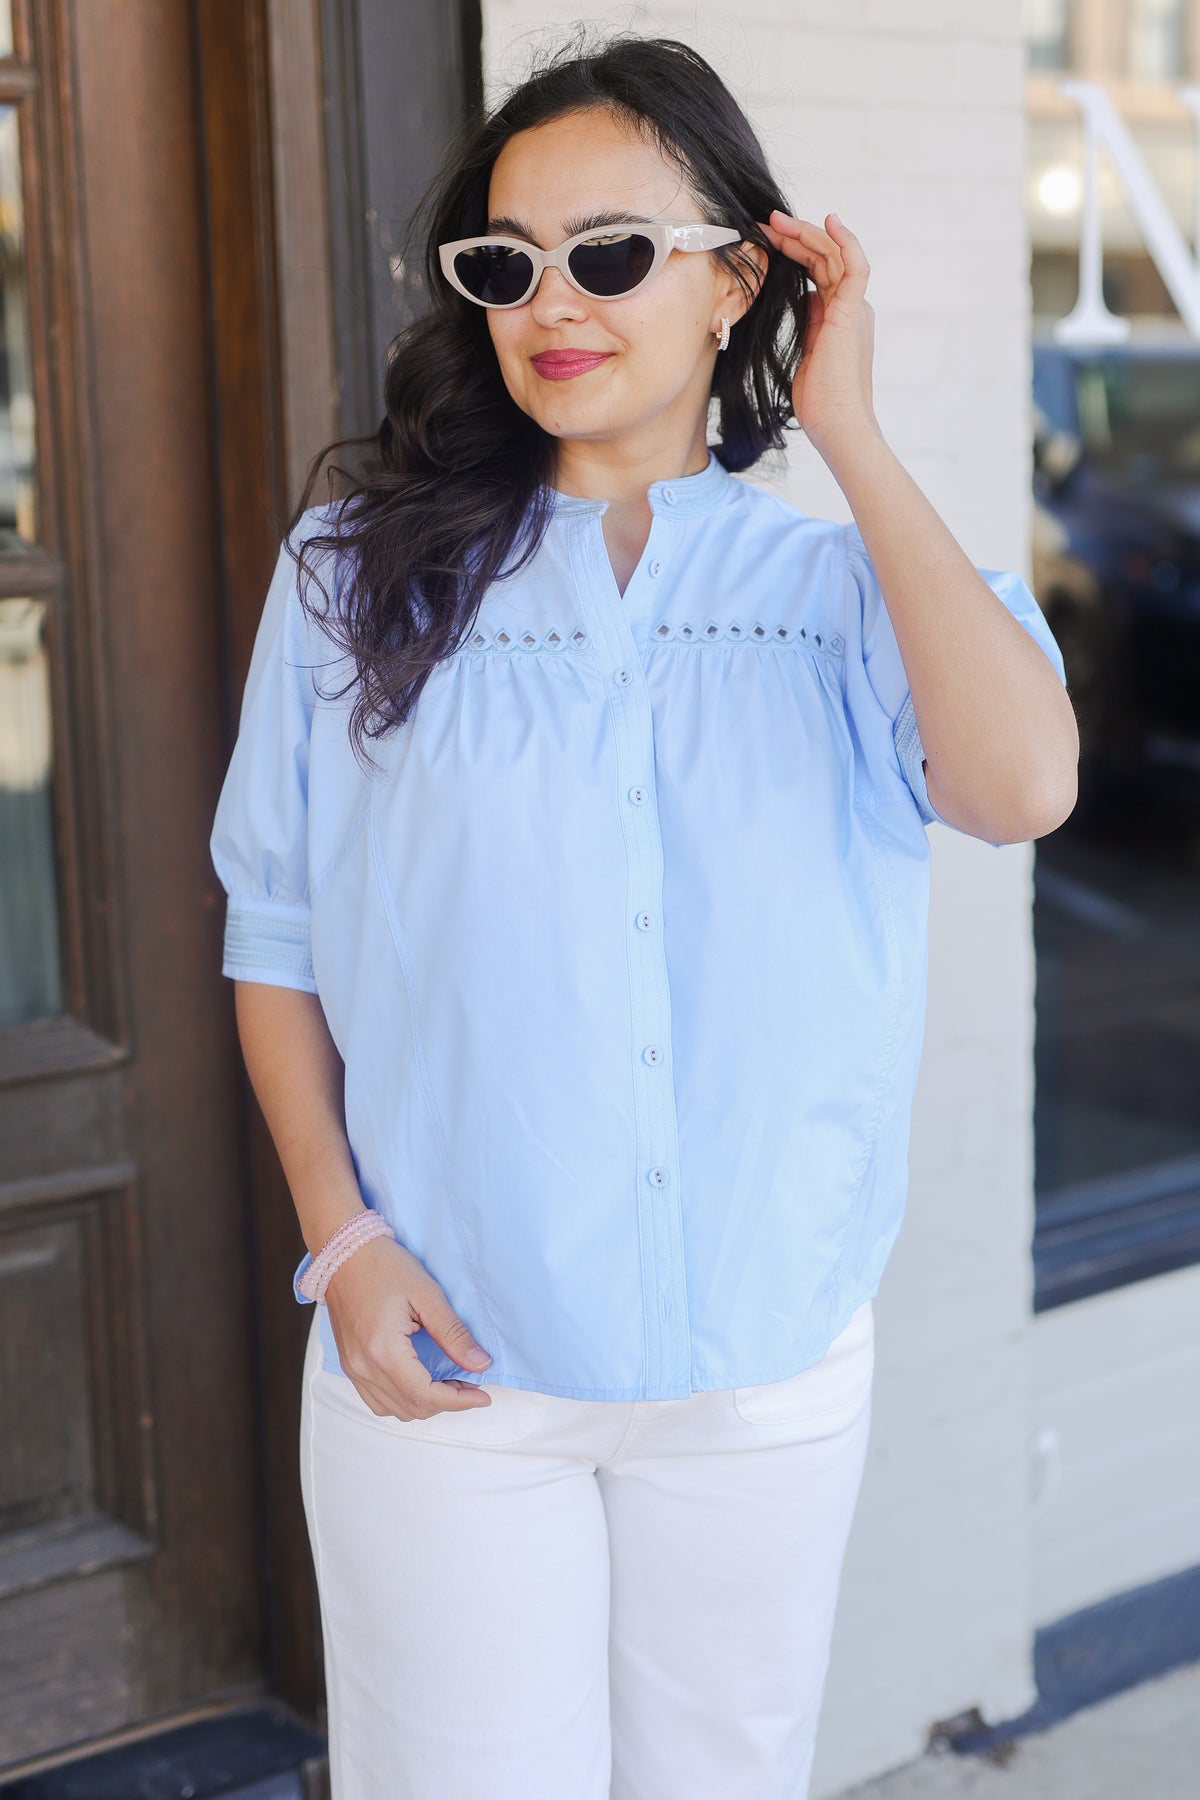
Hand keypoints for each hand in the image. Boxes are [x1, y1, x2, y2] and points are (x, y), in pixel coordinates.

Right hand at [323, 1232, 494, 1418]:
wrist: (344, 1253)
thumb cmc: (385, 1266)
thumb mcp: (427, 1294)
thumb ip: (454, 1334)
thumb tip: (480, 1364)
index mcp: (383, 1350)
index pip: (425, 1395)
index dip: (459, 1401)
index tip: (483, 1396)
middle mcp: (363, 1366)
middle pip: (411, 1408)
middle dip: (446, 1402)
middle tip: (469, 1383)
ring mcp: (352, 1368)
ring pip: (393, 1410)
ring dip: (424, 1403)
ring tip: (447, 1383)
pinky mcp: (349, 1364)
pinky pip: (376, 1400)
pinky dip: (401, 1400)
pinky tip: (419, 1382)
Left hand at [756, 209, 879, 464]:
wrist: (837, 426)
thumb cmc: (820, 402)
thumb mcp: (808, 354)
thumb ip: (810, 325)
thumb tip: (805, 299)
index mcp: (840, 317)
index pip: (818, 271)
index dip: (795, 252)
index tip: (767, 241)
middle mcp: (850, 307)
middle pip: (824, 258)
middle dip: (795, 237)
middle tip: (766, 223)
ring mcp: (853, 308)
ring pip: (833, 256)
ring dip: (805, 234)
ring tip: (776, 222)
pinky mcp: (852, 312)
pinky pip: (855, 266)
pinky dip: (845, 241)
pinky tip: (828, 221)